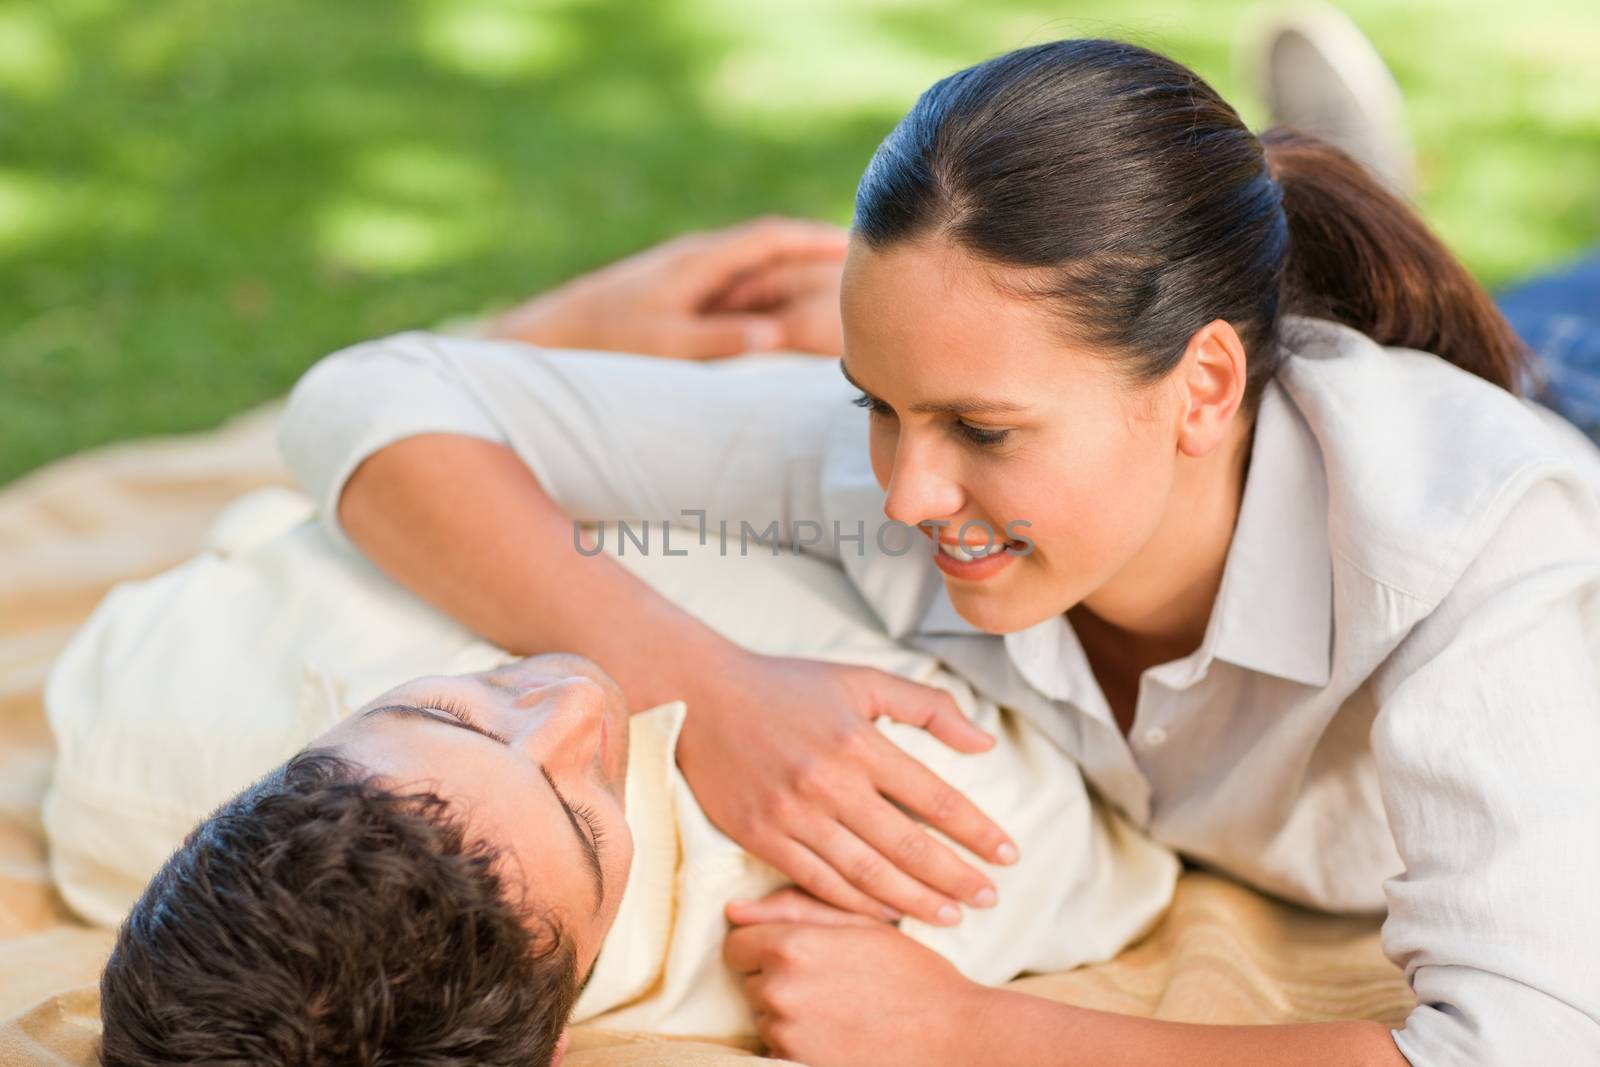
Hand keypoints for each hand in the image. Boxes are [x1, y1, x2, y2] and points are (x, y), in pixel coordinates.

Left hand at [484, 215, 847, 358]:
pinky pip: (736, 286)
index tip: (858, 242)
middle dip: (815, 251)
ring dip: (792, 271)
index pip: (771, 238)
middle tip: (864, 261)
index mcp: (700, 262)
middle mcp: (696, 260)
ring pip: (753, 267)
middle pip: (769, 248)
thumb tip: (775, 337)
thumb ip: (719, 339)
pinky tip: (782, 310)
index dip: (817, 238)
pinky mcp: (678, 293)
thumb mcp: (665, 345)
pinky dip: (766, 291)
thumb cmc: (605, 341)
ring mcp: (687, 274)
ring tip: (837, 285)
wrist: (551, 336)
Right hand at [675, 651, 1017, 926]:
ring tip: (952, 917)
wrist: (699, 698)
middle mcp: (829, 783)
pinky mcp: (762, 838)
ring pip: (867, 875)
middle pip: (908, 847)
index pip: (935, 798)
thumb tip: (984, 742)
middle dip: (956, 878)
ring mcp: (792, 815)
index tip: (1008, 854)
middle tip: (991, 898)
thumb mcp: (861, 681)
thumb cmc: (786, 686)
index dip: (977, 831)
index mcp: (859, 742)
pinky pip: (819, 884)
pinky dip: (858, 906)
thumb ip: (927, 707)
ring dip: (916, 901)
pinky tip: (888, 914)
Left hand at [724, 911, 988, 1066]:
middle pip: (751, 982)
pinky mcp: (795, 1065)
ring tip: (839, 1010)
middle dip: (779, 980)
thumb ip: (792, 909)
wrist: (952, 1036)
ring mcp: (786, 1035)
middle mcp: (780, 991)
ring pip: (765, 1018)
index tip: (795, 953)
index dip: (763, 946)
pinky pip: (778, 1050)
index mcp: (791, 945)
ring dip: (789, 1014)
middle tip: (830, 981)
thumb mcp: (860, 923)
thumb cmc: (911, 973)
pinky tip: (837, 1036)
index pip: (737, 945)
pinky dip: (799, 1045)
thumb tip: (733, 912)